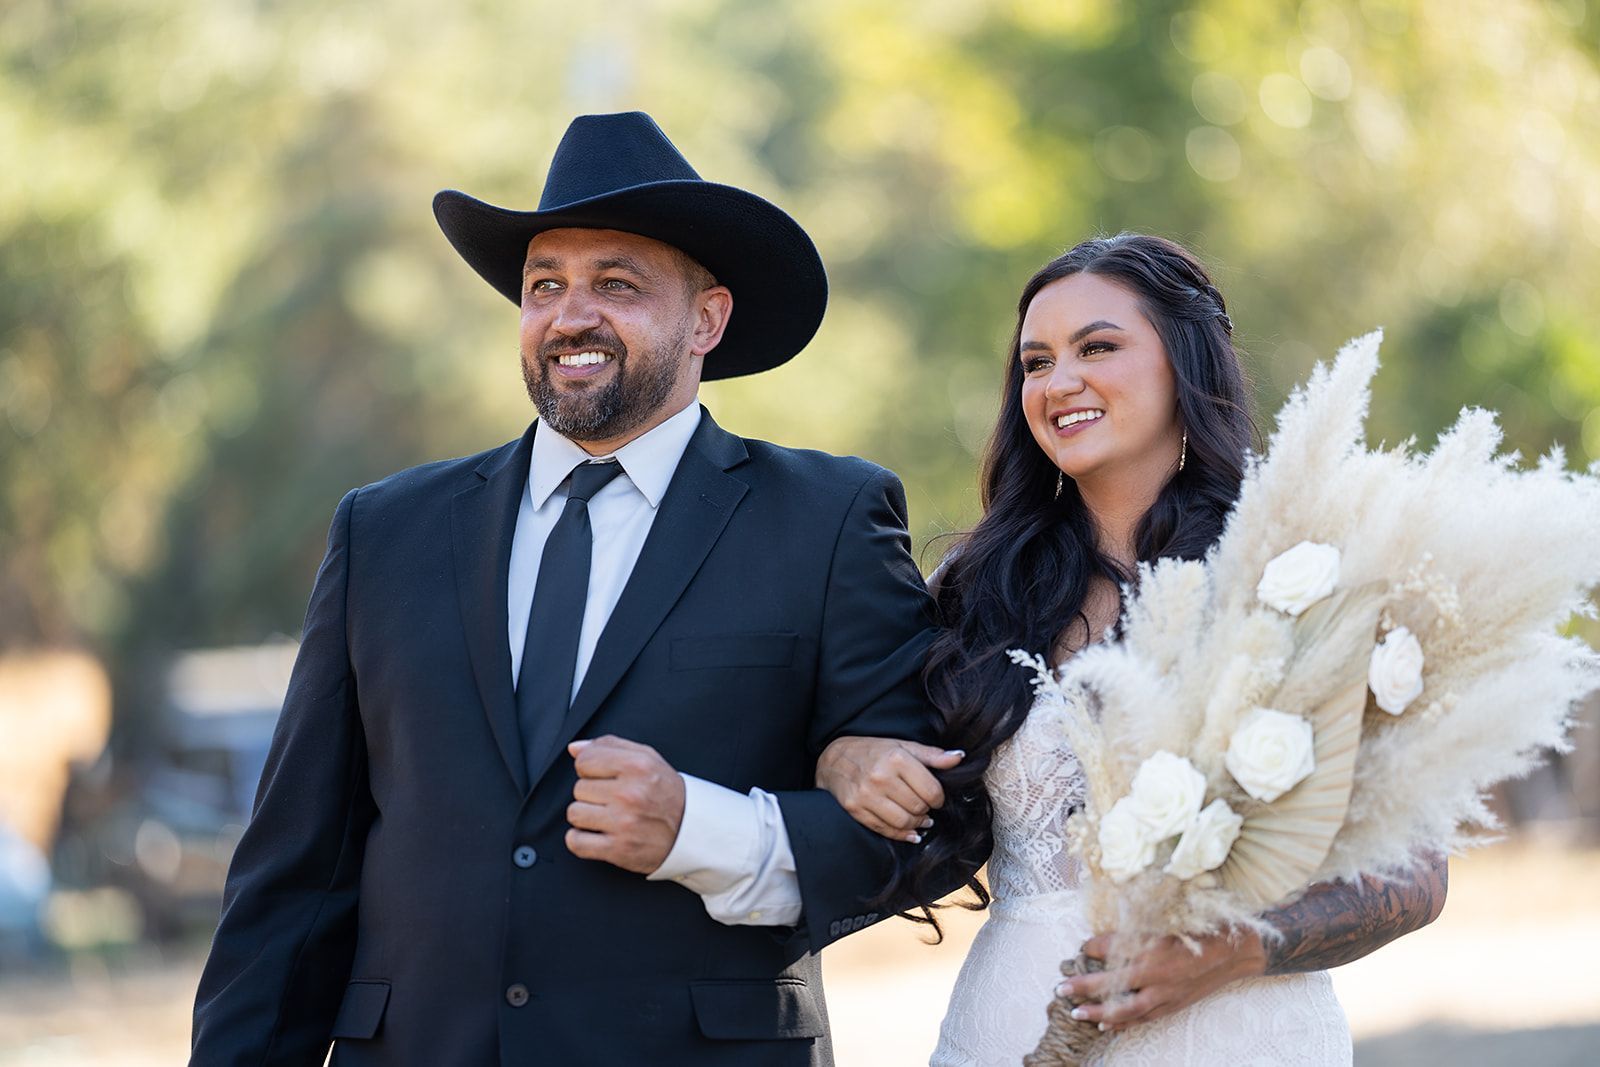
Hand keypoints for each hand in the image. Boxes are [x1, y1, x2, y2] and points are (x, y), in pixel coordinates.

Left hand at [564, 736, 685, 874]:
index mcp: (636, 766)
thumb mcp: (647, 759)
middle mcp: (630, 793)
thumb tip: (575, 749)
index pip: (584, 761)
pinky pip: (576, 842)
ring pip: (575, 813)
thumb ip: (610, 746)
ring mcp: (623, 822)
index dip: (590, 769)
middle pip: (578, 788)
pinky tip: (596, 834)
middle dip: (592, 794)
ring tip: (606, 817)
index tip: (602, 777)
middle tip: (612, 799)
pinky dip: (581, 840)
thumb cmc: (666, 793)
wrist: (691, 830)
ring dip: (586, 817)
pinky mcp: (618, 849)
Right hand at [815, 736, 962, 841]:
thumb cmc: (872, 751)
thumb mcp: (902, 746)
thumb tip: (959, 758)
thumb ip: (931, 755)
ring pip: (904, 822)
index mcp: (896, 758)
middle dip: (926, 810)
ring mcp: (866, 795)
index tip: (935, 797)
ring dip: (916, 825)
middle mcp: (880, 777)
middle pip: (918, 808)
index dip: (938, 798)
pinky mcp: (855, 810)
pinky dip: (901, 835)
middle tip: (925, 807)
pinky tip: (909, 831)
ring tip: (919, 819)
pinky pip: (885, 830)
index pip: (931, 790)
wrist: (833, 759)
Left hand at [1056, 929, 1266, 1032]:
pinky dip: (1124, 1022)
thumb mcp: (1168, 917)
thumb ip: (1138, 924)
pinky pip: (1144, 1018)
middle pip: (1111, 985)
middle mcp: (1156, 975)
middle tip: (1060, 988)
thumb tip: (1111, 924)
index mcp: (1152, 948)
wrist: (1236, 950)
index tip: (1081, 945)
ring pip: (1126, 1009)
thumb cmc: (1202, 927)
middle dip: (1083, 987)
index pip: (1111, 948)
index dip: (1093, 946)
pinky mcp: (1174, 1005)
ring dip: (1099, 1012)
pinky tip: (1107, 1025)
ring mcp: (1166, 994)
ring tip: (1077, 1013)